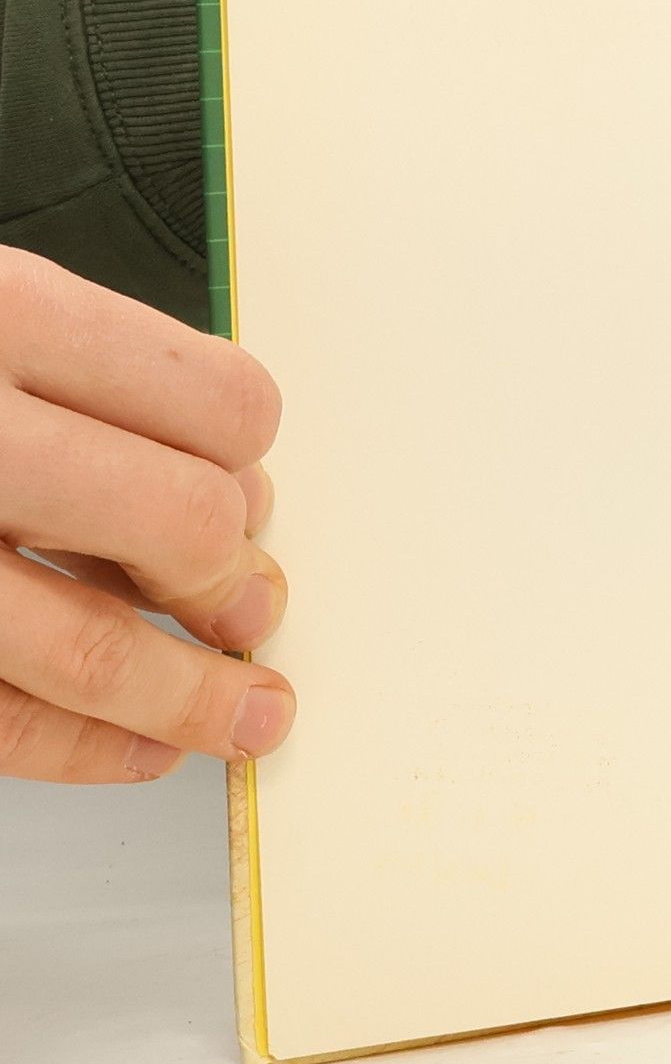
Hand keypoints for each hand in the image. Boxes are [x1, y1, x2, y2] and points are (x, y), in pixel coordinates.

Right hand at [0, 248, 293, 782]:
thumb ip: (88, 383)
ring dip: (193, 697)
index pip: (223, 407)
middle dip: (232, 582)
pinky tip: (139, 747)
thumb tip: (233, 495)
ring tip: (241, 714)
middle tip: (244, 609)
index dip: (252, 466)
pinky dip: (89, 746)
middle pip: (185, 525)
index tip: (248, 495)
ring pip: (93, 648)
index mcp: (2, 316)